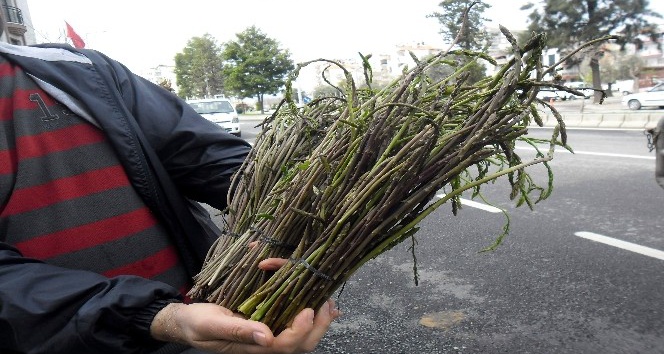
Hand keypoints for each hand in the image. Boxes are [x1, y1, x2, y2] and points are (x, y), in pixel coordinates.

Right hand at [150, 299, 339, 352]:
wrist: (187, 322)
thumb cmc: (197, 324)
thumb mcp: (212, 324)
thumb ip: (237, 331)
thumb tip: (266, 336)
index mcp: (253, 348)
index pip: (285, 346)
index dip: (300, 330)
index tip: (307, 309)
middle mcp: (265, 345)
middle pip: (301, 345)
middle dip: (318, 327)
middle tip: (326, 304)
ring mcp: (268, 337)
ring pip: (302, 337)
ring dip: (319, 321)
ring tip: (327, 301)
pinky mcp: (268, 325)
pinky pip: (294, 325)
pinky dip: (312, 316)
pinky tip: (320, 302)